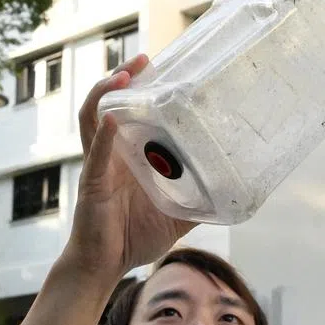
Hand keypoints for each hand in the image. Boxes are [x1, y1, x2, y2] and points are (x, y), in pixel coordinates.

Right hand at [65, 54, 197, 279]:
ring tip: (123, 75)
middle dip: (122, 78)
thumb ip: (199, 203)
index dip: (140, 89)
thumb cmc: (134, 238)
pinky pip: (95, 154)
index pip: (131, 113)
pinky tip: (111, 118)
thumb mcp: (176, 218)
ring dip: (106, 94)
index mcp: (129, 157)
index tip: (158, 67)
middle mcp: (111, 153)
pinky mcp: (92, 183)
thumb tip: (232, 195)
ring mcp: (99, 165)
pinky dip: (103, 135)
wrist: (105, 266)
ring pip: (94, 118)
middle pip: (109, 105)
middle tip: (143, 59)